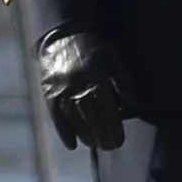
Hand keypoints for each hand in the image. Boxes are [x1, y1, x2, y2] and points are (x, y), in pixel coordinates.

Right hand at [34, 28, 134, 151]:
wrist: (59, 35)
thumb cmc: (93, 46)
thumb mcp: (114, 56)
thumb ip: (124, 79)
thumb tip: (133, 104)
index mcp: (94, 75)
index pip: (105, 107)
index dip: (112, 126)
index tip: (120, 140)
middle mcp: (75, 84)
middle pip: (89, 116)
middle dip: (101, 135)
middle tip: (111, 146)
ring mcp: (59, 89)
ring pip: (73, 118)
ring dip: (85, 135)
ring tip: (96, 145)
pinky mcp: (47, 92)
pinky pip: (55, 116)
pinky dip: (63, 132)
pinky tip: (72, 145)